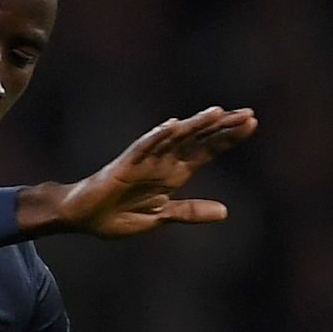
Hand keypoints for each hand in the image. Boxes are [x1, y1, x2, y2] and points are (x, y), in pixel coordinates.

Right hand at [18, 106, 256, 238]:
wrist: (80, 218)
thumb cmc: (114, 215)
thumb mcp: (158, 217)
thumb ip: (188, 212)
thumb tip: (225, 212)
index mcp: (172, 174)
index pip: (206, 150)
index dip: (227, 137)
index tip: (252, 122)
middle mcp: (161, 163)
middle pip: (196, 140)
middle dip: (221, 127)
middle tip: (248, 114)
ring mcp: (143, 161)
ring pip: (173, 139)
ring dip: (194, 126)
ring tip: (218, 113)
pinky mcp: (122, 165)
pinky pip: (142, 148)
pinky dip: (156, 137)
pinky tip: (172, 126)